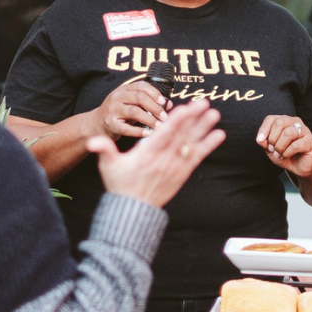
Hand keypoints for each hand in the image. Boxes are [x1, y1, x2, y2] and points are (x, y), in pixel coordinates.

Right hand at [91, 99, 224, 207]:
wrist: (134, 210)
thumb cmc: (120, 185)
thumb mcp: (108, 166)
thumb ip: (104, 150)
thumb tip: (92, 142)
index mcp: (146, 155)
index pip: (163, 135)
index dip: (175, 122)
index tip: (185, 108)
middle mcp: (163, 160)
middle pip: (181, 135)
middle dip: (193, 118)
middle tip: (205, 102)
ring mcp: (175, 167)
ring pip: (191, 143)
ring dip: (204, 128)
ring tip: (215, 113)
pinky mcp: (182, 173)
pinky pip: (197, 157)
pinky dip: (208, 146)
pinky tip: (219, 134)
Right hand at [97, 81, 171, 139]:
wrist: (96, 124)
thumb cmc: (119, 113)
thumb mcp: (132, 104)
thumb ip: (148, 102)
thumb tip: (168, 104)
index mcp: (124, 89)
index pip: (141, 86)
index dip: (155, 93)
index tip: (165, 102)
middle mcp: (117, 96)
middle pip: (139, 97)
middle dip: (155, 107)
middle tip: (165, 117)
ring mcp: (112, 110)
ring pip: (134, 111)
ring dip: (149, 119)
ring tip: (160, 127)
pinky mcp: (110, 124)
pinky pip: (126, 128)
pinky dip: (138, 131)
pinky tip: (148, 134)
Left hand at [256, 116, 311, 177]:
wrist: (299, 167)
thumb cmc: (285, 155)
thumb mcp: (270, 149)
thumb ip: (264, 142)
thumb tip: (260, 138)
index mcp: (284, 121)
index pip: (271, 119)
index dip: (263, 129)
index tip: (260, 140)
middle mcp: (295, 122)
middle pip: (279, 123)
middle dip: (272, 139)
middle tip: (272, 149)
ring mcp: (304, 130)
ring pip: (288, 133)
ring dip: (280, 146)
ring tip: (279, 154)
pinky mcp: (311, 141)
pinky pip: (296, 145)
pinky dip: (287, 152)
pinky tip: (286, 155)